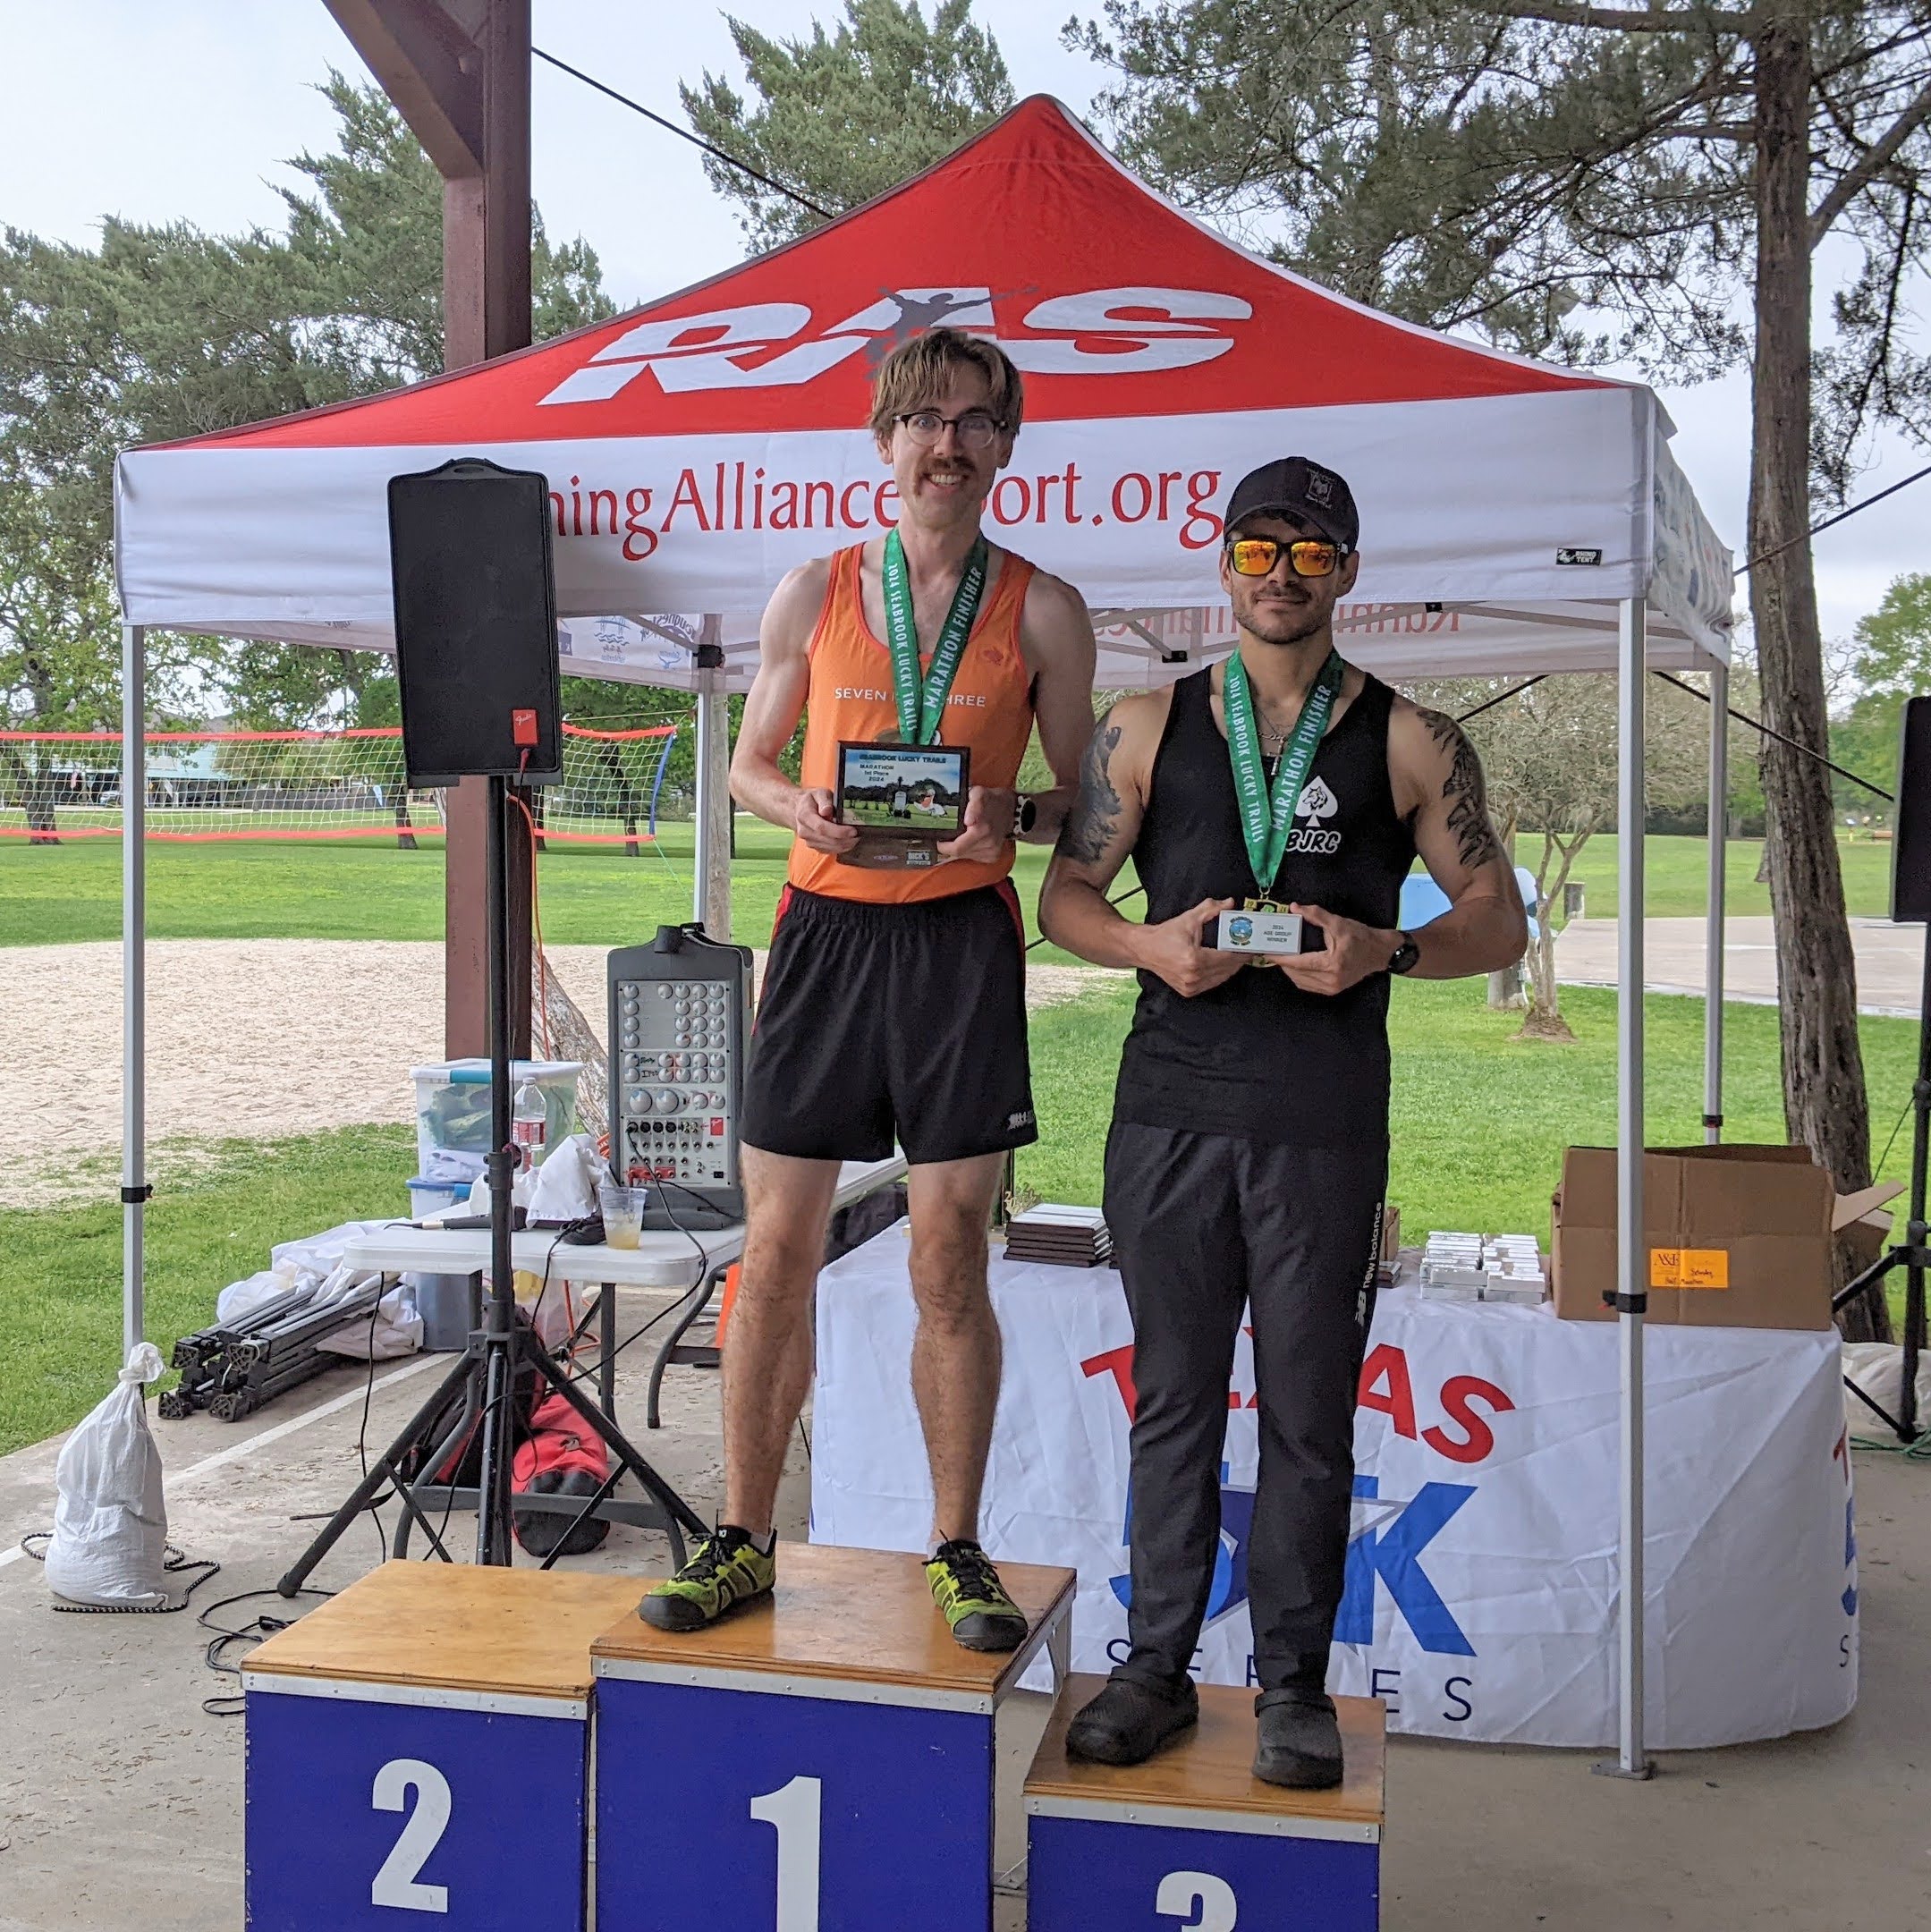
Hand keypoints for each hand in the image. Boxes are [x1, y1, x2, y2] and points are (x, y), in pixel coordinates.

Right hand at [794, 786, 857, 853]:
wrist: (796, 810)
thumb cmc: (810, 800)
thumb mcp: (818, 793)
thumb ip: (824, 800)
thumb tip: (827, 810)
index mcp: (805, 816)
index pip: (822, 828)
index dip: (838, 831)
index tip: (852, 830)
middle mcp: (805, 831)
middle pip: (827, 840)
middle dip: (845, 839)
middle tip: (859, 835)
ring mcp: (808, 841)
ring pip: (830, 847)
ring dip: (845, 845)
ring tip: (856, 838)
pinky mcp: (814, 846)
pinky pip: (829, 851)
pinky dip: (841, 847)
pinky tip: (848, 841)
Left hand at [936, 785, 1016, 864]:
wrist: (1011, 809)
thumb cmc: (991, 800)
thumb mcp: (979, 793)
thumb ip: (973, 805)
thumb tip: (969, 820)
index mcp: (982, 829)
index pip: (957, 848)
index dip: (944, 846)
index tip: (939, 839)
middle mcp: (988, 841)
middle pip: (959, 853)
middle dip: (949, 847)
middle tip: (945, 838)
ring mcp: (992, 850)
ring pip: (966, 856)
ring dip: (959, 849)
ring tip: (960, 836)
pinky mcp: (993, 856)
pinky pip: (975, 858)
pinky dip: (969, 851)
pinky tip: (971, 841)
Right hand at [1135, 897, 1249, 997]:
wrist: (1144, 949)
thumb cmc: (1164, 936)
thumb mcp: (1188, 919)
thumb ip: (1211, 909)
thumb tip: (1229, 903)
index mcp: (1194, 959)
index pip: (1228, 958)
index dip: (1242, 952)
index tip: (1251, 946)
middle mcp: (1192, 976)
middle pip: (1227, 969)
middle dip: (1239, 959)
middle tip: (1247, 949)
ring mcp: (1190, 986)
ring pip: (1222, 978)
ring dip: (1231, 968)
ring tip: (1237, 956)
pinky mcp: (1188, 991)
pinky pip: (1212, 984)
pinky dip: (1220, 975)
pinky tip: (1223, 965)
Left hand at [1271, 904, 1395, 994]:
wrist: (1380, 952)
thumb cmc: (1361, 937)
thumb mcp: (1338, 923)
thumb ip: (1316, 915)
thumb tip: (1295, 908)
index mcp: (1331, 964)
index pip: (1298, 963)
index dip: (1280, 958)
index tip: (1268, 952)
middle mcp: (1331, 979)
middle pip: (1296, 974)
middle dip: (1283, 963)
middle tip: (1275, 951)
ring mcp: (1332, 987)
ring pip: (1300, 981)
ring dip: (1290, 970)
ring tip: (1284, 957)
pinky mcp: (1333, 990)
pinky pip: (1308, 985)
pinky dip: (1300, 976)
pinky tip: (1297, 966)